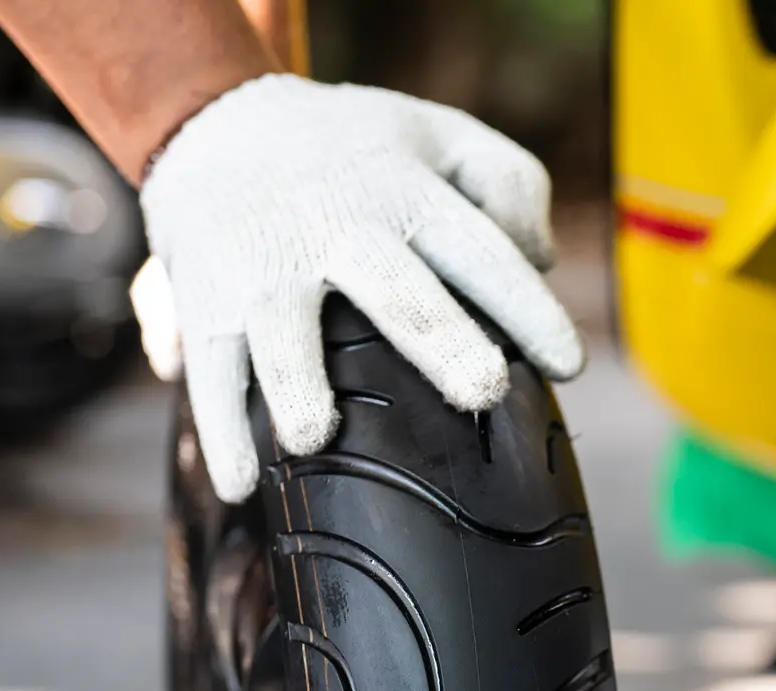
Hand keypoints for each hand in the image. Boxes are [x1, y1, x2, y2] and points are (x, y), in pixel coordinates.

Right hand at [135, 73, 584, 501]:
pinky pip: (212, 370)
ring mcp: (267, 272)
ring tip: (313, 438)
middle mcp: (339, 232)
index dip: (526, 306)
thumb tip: (543, 260)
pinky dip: (221, 430)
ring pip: (282, 334)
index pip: (480, 252)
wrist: (215, 120)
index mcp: (407, 196)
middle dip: (439, 341)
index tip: (568, 363)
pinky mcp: (208, 302)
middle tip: (482, 391)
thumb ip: (510, 184)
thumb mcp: (440, 136)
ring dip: (295, 384)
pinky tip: (243, 484)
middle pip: (396, 291)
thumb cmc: (355, 151)